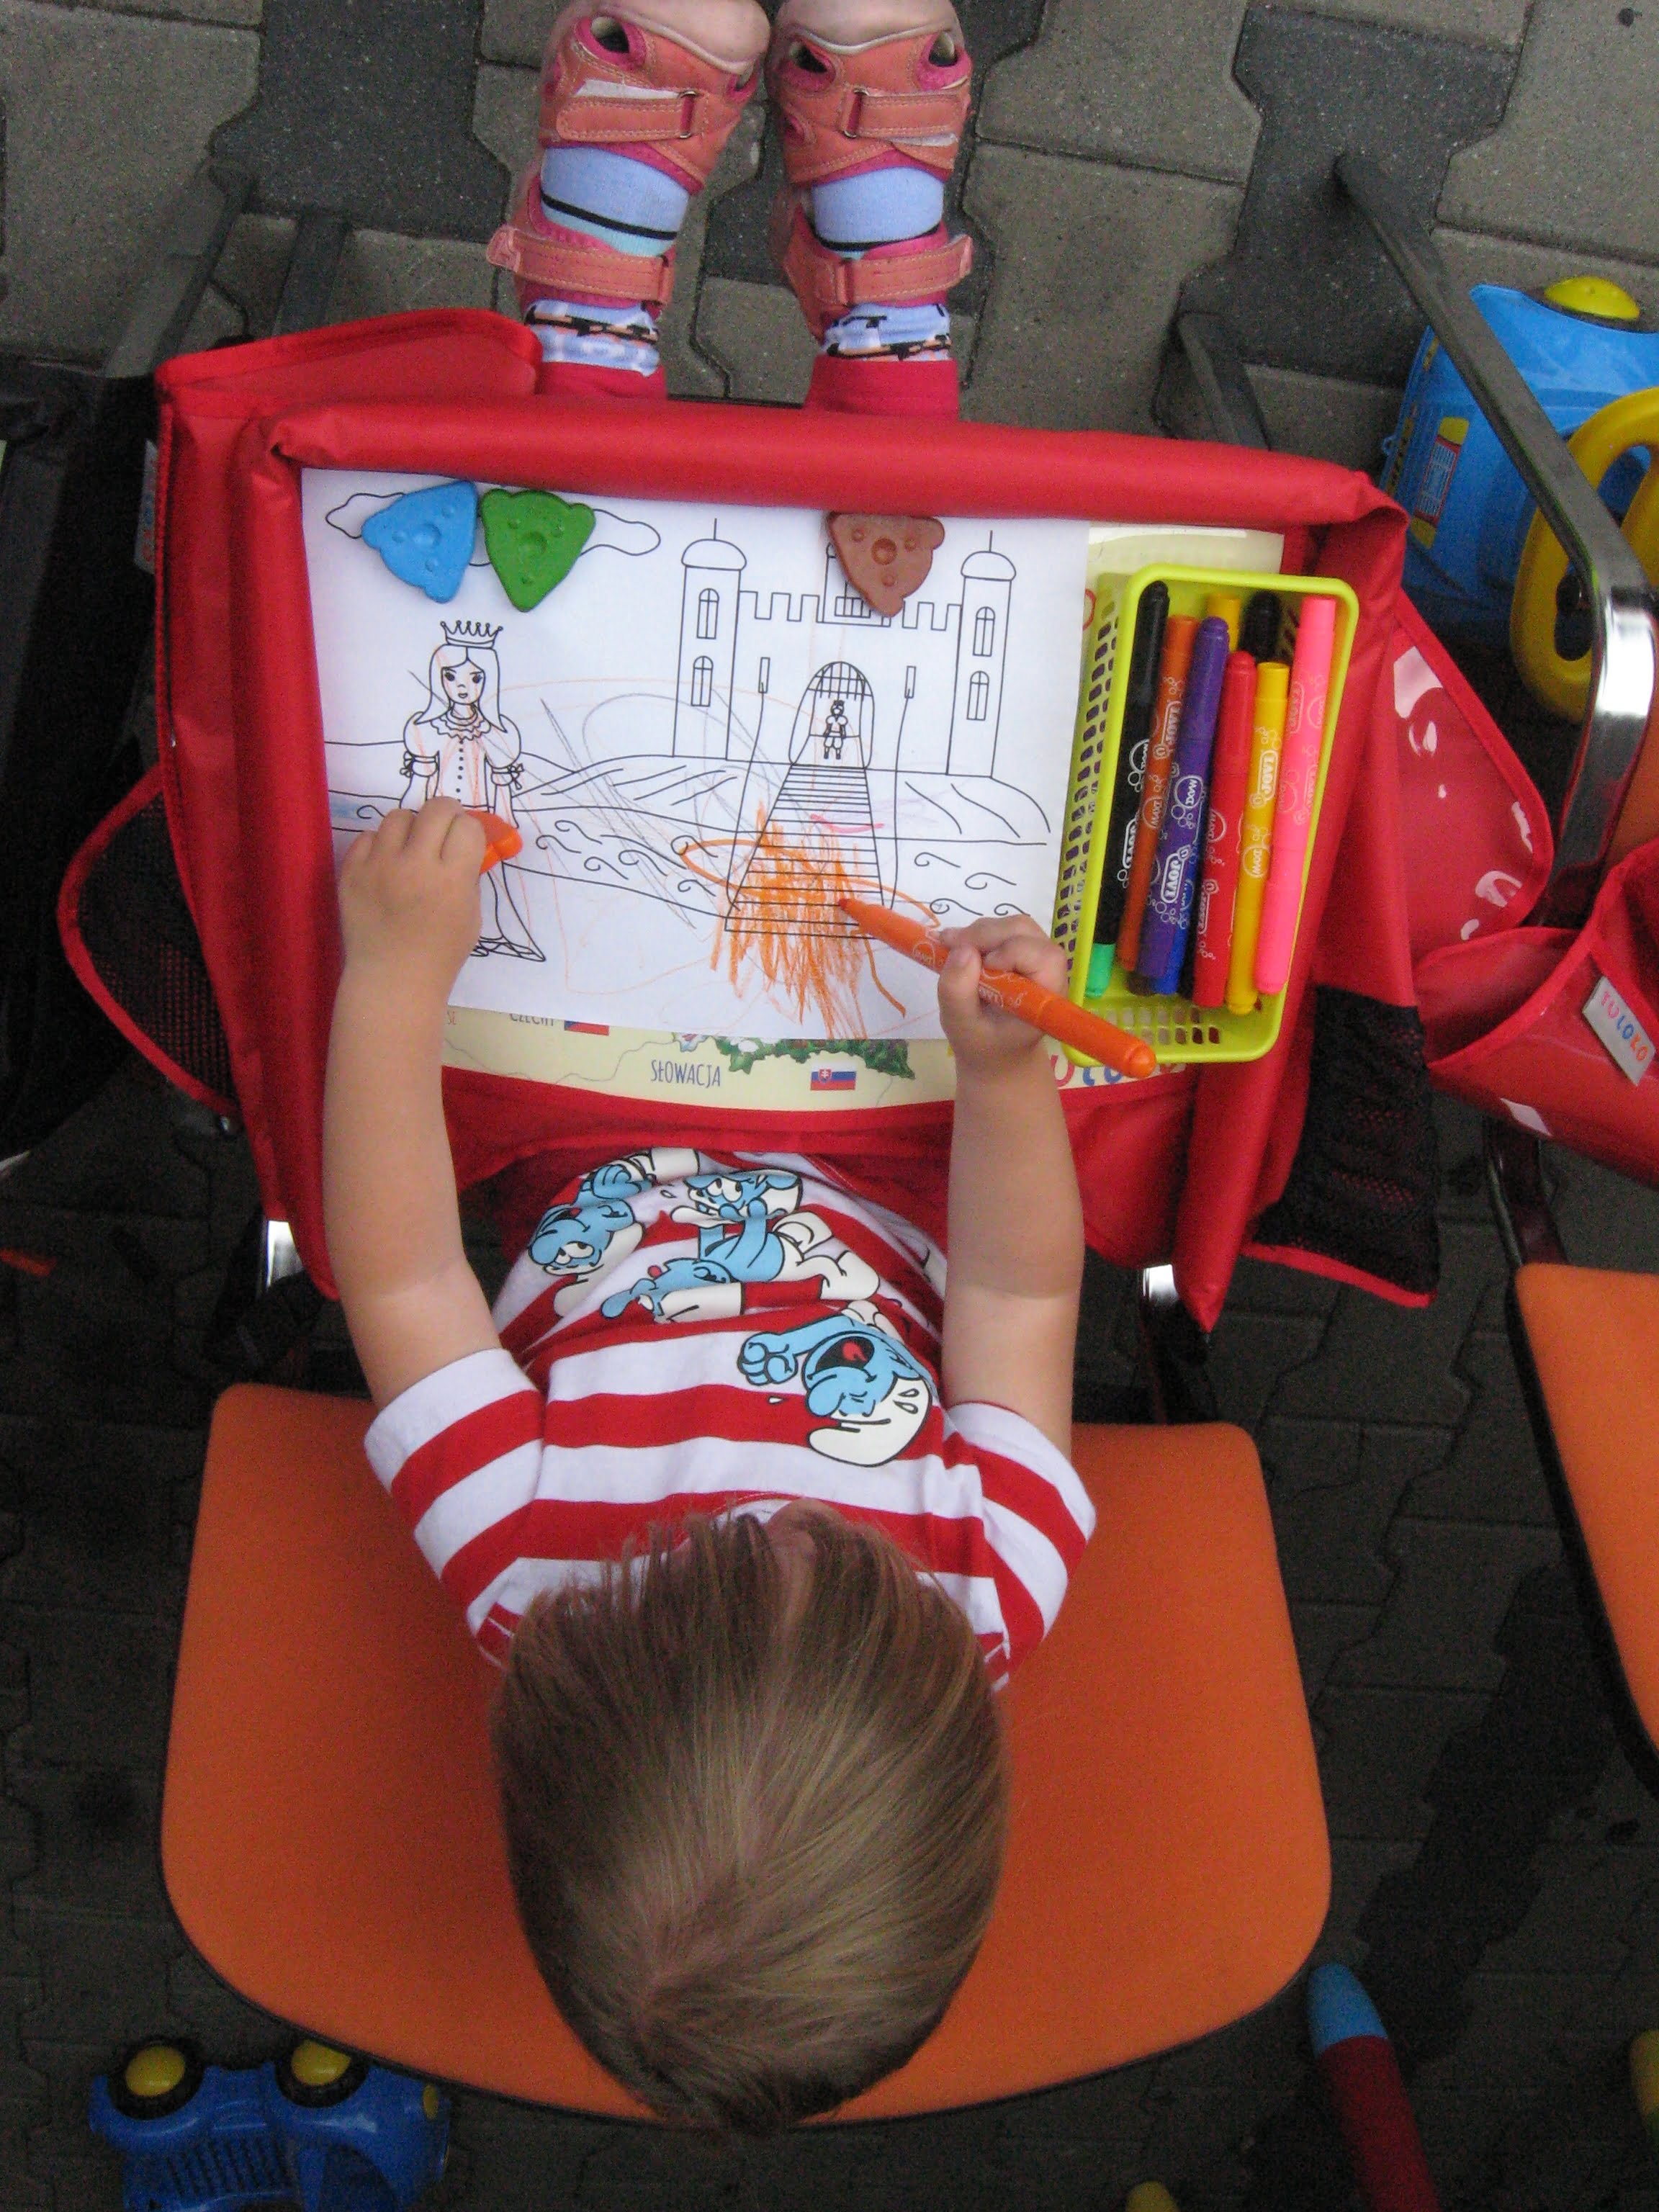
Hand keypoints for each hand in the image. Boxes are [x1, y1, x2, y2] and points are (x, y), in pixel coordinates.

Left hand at [336, 800, 484, 995]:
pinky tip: (385, 865)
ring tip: (411, 846)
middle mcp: (416, 866)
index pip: (467, 826)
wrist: (393, 979)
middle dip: (446, 813)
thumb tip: (464, 843)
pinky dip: (380, 846)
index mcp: (452, 880)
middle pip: (436, 809)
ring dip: (411, 827)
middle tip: (444, 827)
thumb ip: (468, 876)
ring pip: (398, 816)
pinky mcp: (351, 872)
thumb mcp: (471, 916)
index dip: (469, 830)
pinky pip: (367, 837)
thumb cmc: (440, 953)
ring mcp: (379, 867)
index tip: (465, 840)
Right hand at [936, 913, 1068, 1075]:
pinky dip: (979, 934)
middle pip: (1026, 932)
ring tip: (951, 948)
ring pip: (1013, 926)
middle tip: (949, 945)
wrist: (993, 1050)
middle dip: (987, 934)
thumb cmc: (982, 1043)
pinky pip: (1003, 930)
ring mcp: (1036, 957)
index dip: (1013, 951)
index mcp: (1046, 997)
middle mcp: (1048, 972)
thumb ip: (957, 993)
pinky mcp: (1022, 951)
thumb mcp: (960, 1026)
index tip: (982, 967)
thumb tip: (962, 949)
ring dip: (980, 932)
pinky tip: (959, 949)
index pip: (1044, 957)